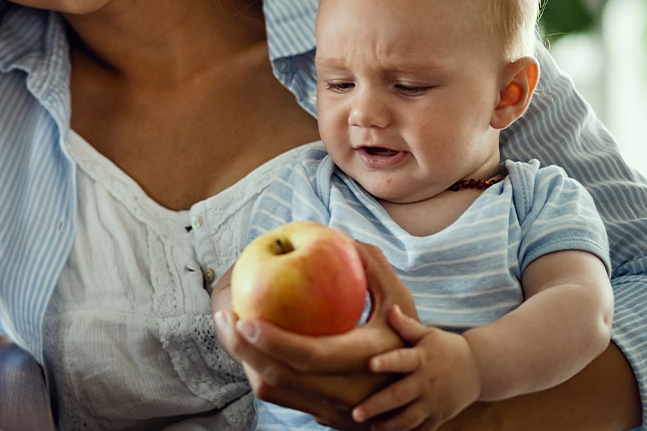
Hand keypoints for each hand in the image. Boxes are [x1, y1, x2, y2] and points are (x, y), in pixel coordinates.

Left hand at [213, 242, 418, 428]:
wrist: (423, 392)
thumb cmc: (408, 335)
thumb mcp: (400, 302)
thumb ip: (373, 267)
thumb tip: (339, 234)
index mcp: (367, 362)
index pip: (310, 356)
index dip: (274, 340)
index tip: (245, 316)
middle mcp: (348, 394)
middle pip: (281, 379)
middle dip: (244, 351)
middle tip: (223, 318)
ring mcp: (333, 410)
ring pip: (274, 392)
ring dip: (245, 362)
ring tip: (227, 327)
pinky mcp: (321, 416)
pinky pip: (278, 396)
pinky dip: (256, 370)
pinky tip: (244, 343)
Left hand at [352, 306, 480, 430]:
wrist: (478, 369)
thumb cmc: (446, 348)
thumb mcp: (429, 334)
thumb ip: (407, 326)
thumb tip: (390, 308)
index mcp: (422, 359)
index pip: (402, 360)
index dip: (387, 362)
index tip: (370, 364)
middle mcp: (426, 382)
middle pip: (400, 395)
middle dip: (377, 405)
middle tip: (355, 412)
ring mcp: (433, 402)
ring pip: (409, 418)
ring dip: (388, 425)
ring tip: (370, 427)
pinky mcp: (439, 416)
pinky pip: (421, 430)